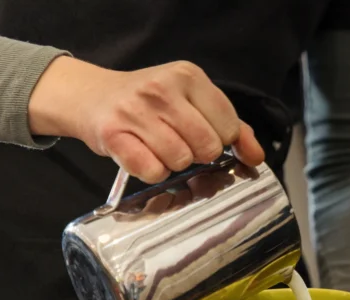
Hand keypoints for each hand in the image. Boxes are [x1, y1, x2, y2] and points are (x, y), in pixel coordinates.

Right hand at [29, 56, 264, 183]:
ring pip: (181, 160)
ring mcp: (136, 111)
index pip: (229, 125)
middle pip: (207, 146)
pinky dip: (153, 172)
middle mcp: (162, 89)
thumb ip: (232, 126)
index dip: (221, 140)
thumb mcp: (193, 101)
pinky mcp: (114, 135)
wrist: (93, 97)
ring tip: (160, 147)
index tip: (205, 135)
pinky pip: (152, 171)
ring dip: (174, 163)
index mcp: (188, 76)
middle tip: (180, 143)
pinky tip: (144, 156)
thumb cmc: (150, 103)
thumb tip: (256, 156)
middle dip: (199, 154)